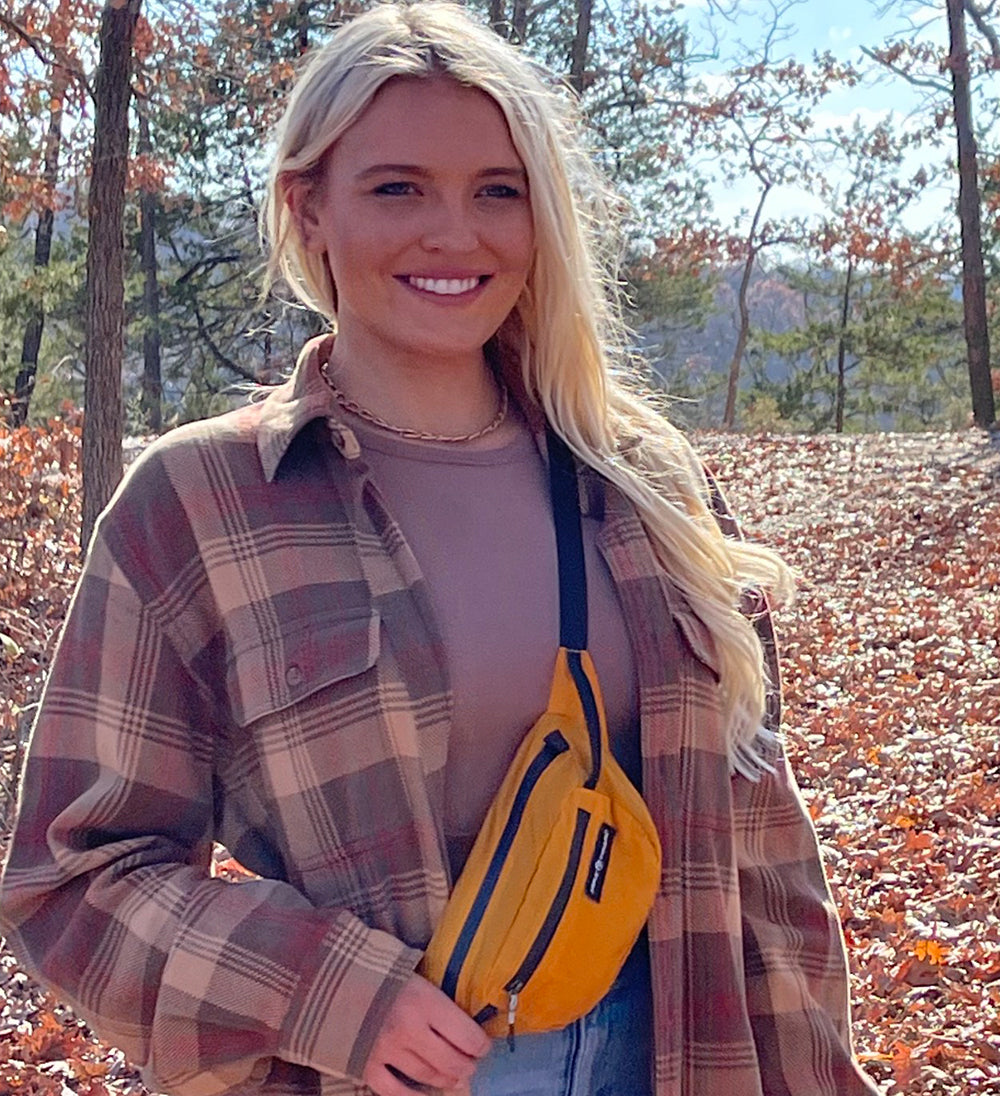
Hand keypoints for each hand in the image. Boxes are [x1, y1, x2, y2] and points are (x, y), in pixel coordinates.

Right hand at [362, 974, 490, 1095]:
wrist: (323, 976)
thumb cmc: (371, 966)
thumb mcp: (408, 970)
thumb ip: (430, 993)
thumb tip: (455, 1009)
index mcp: (424, 1000)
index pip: (467, 1035)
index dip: (480, 1044)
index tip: (483, 1045)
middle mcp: (410, 1030)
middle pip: (451, 1062)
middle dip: (467, 1066)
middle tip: (471, 1064)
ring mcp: (387, 1051)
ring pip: (428, 1077)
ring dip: (446, 1080)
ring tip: (453, 1077)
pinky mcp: (365, 1066)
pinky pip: (394, 1091)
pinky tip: (422, 1093)